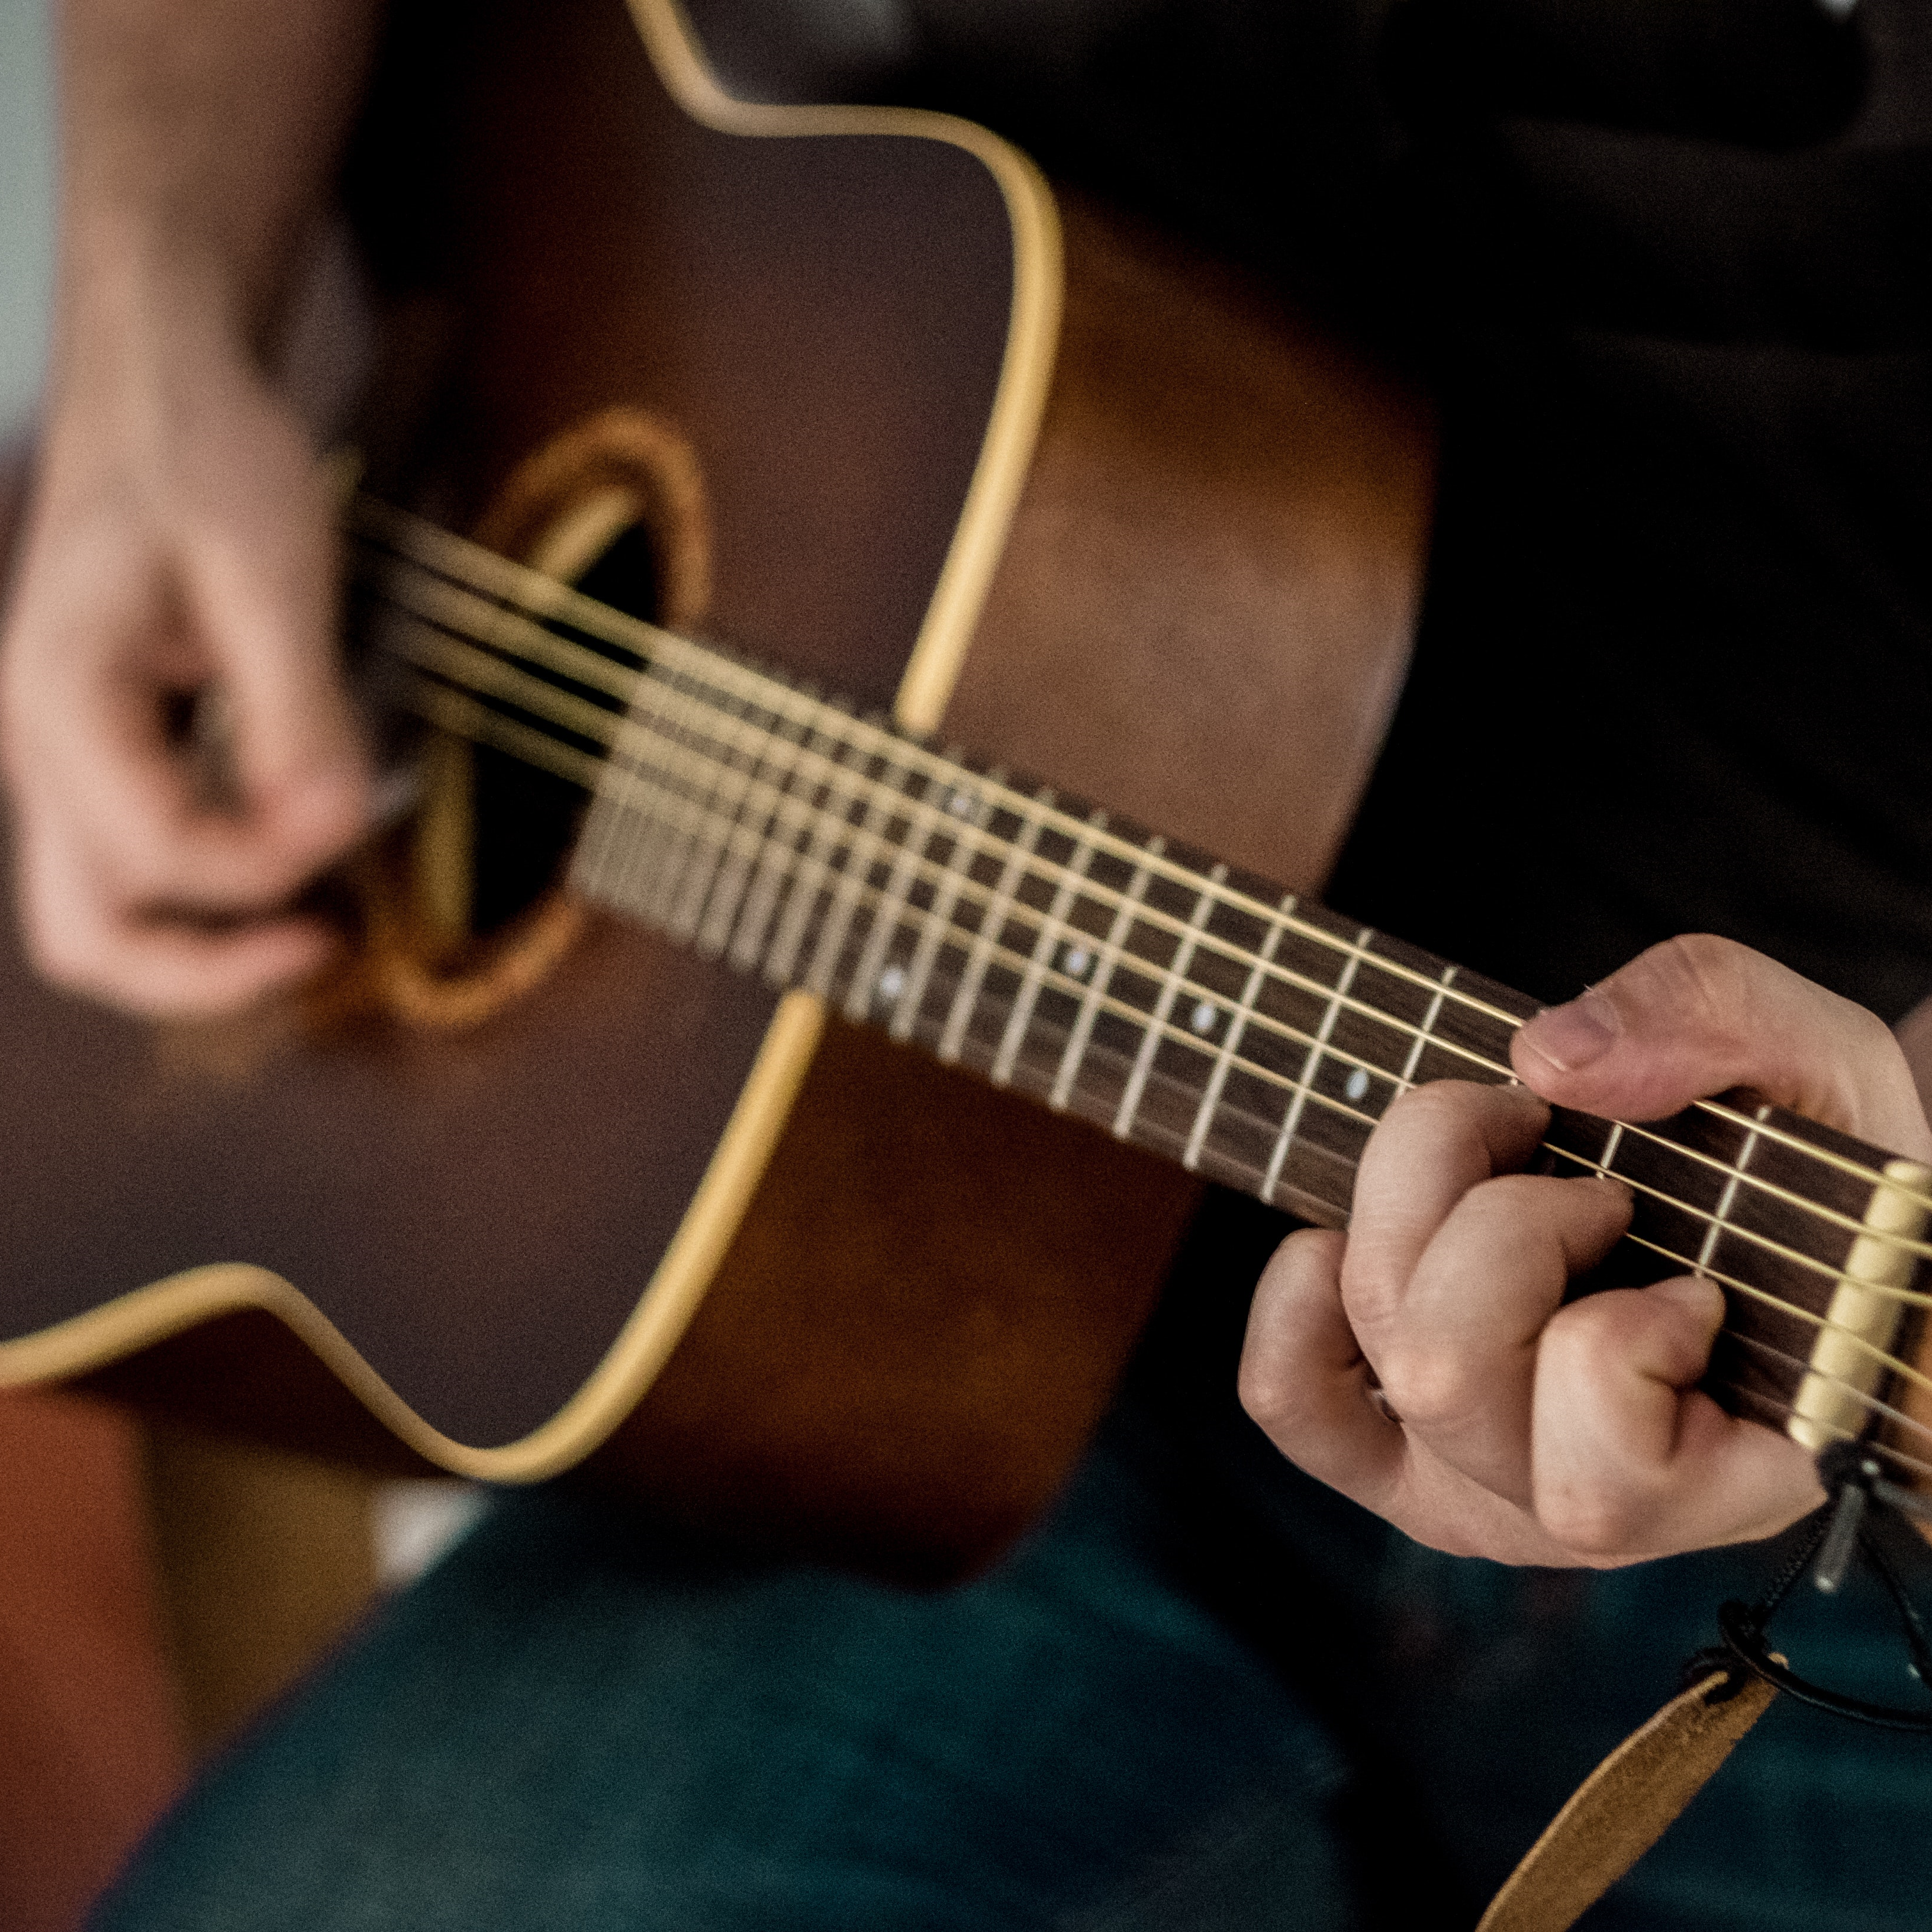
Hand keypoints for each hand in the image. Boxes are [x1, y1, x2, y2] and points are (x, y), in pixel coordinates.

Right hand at [1, 304, 371, 1015]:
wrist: (161, 393)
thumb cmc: (204, 458)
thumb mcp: (271, 571)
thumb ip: (298, 708)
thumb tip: (335, 827)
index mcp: (58, 698)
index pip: (161, 856)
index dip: (271, 866)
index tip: (354, 816)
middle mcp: (38, 749)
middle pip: (88, 937)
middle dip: (208, 972)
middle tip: (327, 946)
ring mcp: (66, 763)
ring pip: (105, 917)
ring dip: (209, 945)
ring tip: (320, 925)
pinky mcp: (109, 759)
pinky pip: (140, 866)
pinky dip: (213, 895)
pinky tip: (295, 861)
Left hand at [1239, 933, 1931, 1565]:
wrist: (1776, 1212)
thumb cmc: (1818, 1163)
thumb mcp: (1820, 1064)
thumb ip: (1721, 1024)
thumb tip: (1551, 1058)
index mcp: (1719, 1480)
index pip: (1605, 1470)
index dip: (1626, 1335)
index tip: (1692, 1271)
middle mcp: (1578, 1511)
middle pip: (1447, 1373)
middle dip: (1509, 1221)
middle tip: (1593, 1183)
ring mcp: (1473, 1484)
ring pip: (1380, 1354)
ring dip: (1419, 1213)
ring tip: (1507, 1171)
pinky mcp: (1388, 1446)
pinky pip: (1289, 1394)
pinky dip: (1300, 1297)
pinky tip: (1362, 1234)